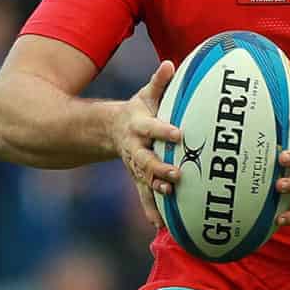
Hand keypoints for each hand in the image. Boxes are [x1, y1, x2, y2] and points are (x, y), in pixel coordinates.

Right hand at [116, 60, 181, 231]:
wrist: (111, 130)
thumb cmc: (139, 109)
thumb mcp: (146, 94)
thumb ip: (159, 82)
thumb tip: (169, 64)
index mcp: (139, 126)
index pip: (153, 127)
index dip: (163, 130)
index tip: (178, 134)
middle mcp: (136, 147)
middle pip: (145, 159)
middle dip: (159, 168)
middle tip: (176, 174)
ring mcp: (135, 165)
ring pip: (144, 180)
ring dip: (156, 190)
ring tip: (169, 197)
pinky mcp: (138, 178)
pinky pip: (144, 195)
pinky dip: (151, 209)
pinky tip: (160, 225)